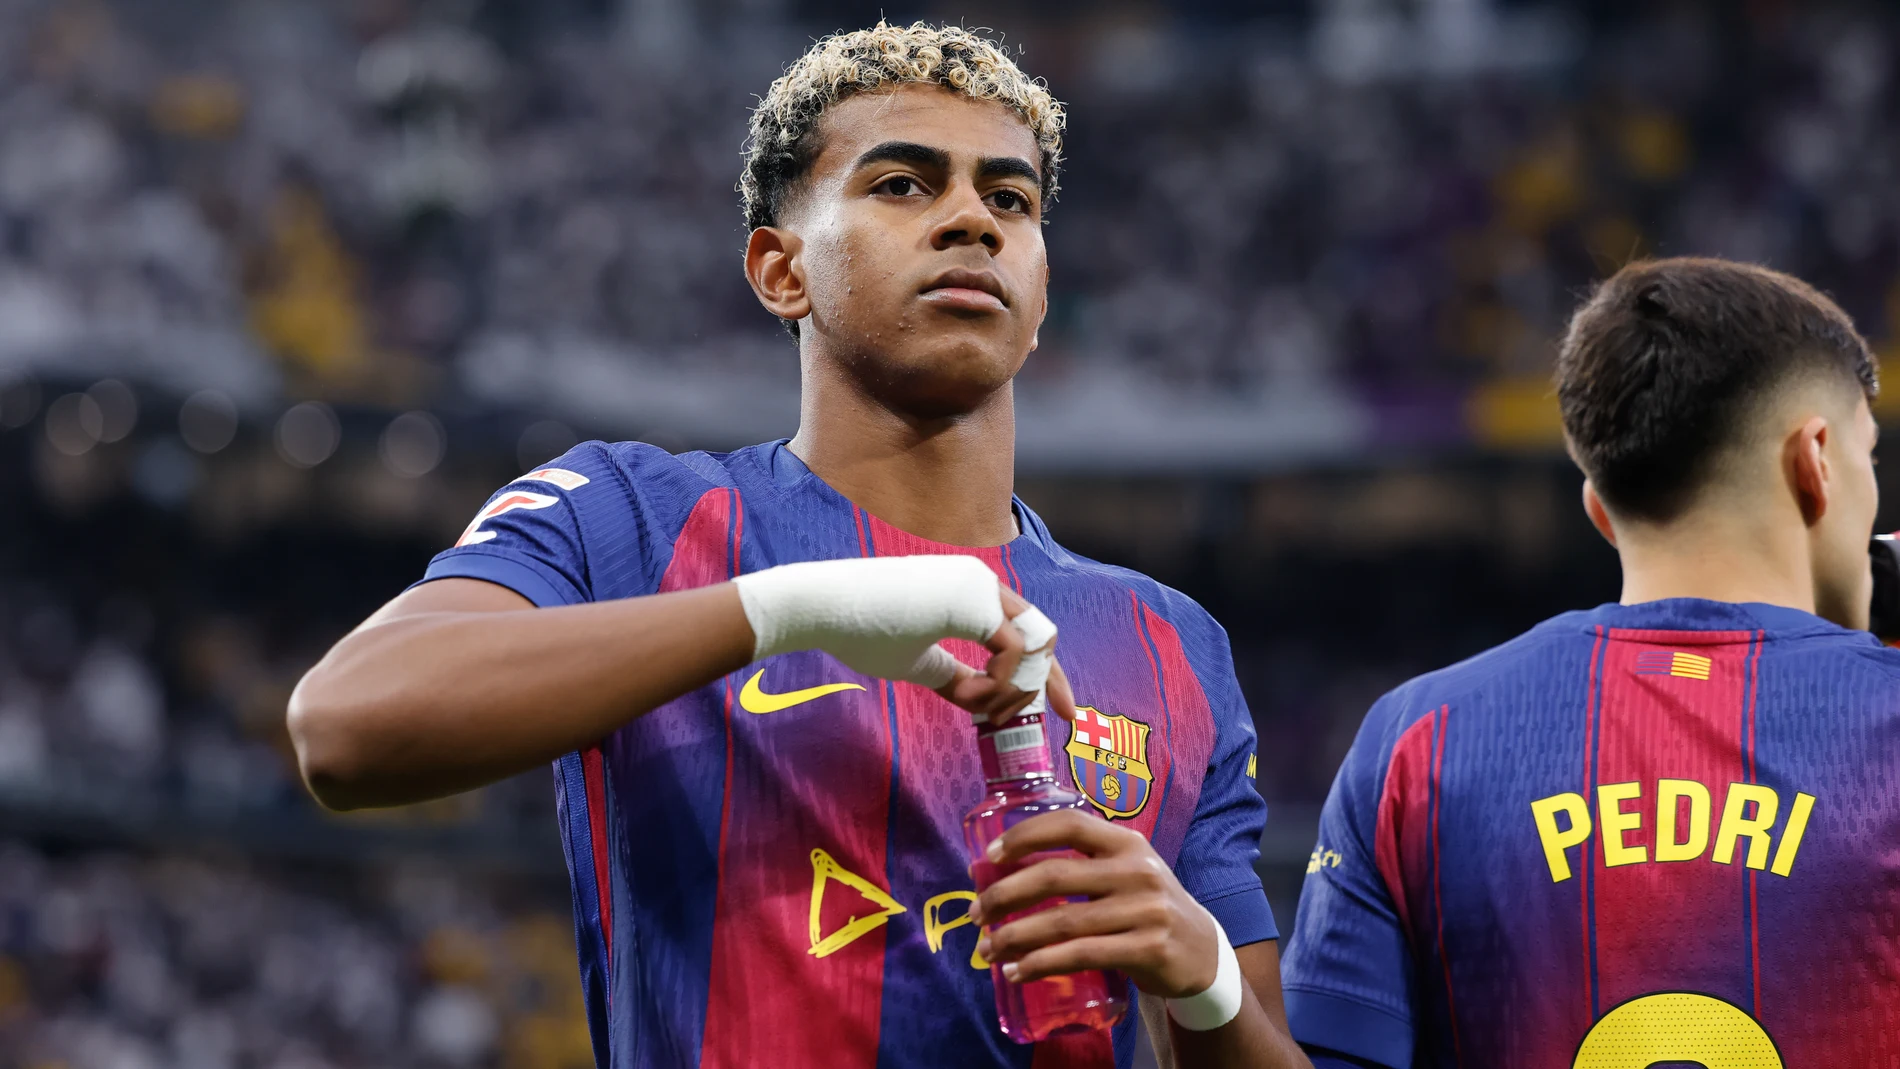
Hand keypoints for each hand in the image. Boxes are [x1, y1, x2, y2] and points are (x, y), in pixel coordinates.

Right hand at [732, 556, 1074, 723]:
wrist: (821, 608)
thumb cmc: (862, 631)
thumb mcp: (919, 663)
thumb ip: (956, 677)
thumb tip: (984, 705)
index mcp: (972, 593)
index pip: (1024, 632)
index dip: (1043, 672)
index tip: (1055, 709)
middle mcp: (983, 583)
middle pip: (1041, 635)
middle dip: (1051, 681)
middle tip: (1062, 716)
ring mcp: (979, 587)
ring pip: (1031, 646)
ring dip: (1015, 689)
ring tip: (982, 708)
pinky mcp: (971, 601)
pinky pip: (1012, 651)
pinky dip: (1000, 683)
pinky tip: (973, 697)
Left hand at [968, 808, 1217, 998]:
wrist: (1202, 951)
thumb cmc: (1146, 906)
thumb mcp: (1125, 871)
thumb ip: (1081, 864)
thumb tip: (1001, 871)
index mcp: (1127, 842)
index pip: (1070, 824)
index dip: (1026, 835)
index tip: (990, 856)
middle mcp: (1137, 871)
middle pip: (1055, 876)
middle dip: (1005, 895)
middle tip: (976, 914)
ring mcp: (1145, 910)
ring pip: (1062, 922)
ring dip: (1015, 937)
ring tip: (987, 950)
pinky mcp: (1148, 948)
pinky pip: (1081, 956)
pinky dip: (1042, 965)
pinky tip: (1018, 973)